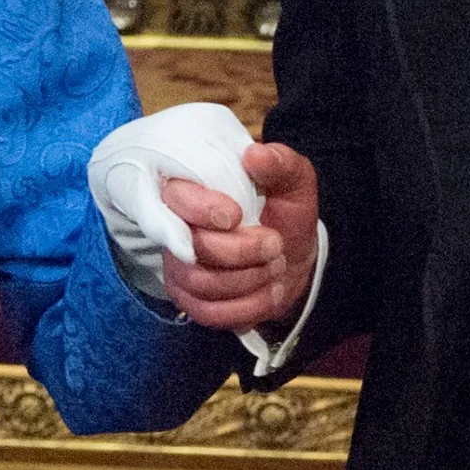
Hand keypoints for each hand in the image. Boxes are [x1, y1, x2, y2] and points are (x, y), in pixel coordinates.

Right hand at [159, 142, 318, 329]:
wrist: (291, 256)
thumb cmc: (284, 212)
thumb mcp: (294, 183)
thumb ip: (281, 164)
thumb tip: (255, 155)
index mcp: (193, 190)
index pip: (175, 198)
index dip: (204, 209)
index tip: (237, 214)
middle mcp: (176, 229)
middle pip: (195, 247)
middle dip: (244, 251)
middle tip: (275, 243)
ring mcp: (179, 267)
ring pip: (203, 284)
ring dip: (251, 279)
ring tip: (276, 266)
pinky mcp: (189, 300)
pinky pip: (210, 313)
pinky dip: (249, 306)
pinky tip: (269, 291)